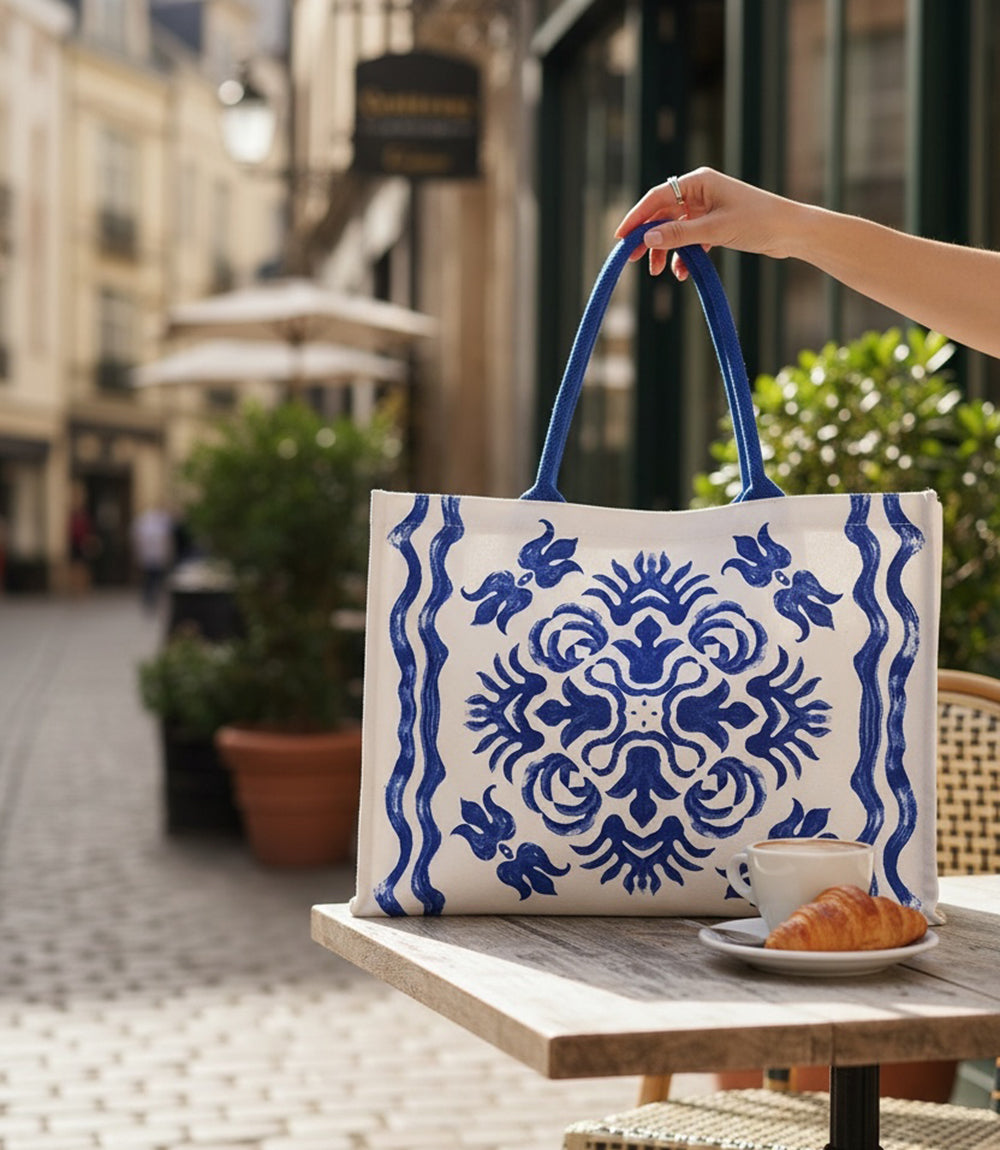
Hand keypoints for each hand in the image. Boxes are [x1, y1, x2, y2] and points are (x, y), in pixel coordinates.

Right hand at [614, 167, 798, 278]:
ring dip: (666, 250)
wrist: (791, 231)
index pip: (657, 198)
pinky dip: (685, 255)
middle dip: (649, 238)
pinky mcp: (716, 224)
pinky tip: (684, 272)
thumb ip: (679, 235)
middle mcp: (701, 191)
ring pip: (675, 230)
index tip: (621, 238)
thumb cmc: (758, 222)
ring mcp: (707, 208)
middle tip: (633, 259)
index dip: (637, 218)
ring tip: (659, 272)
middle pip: (663, 214)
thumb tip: (647, 239)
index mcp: (699, 181)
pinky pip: (691, 239)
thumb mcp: (714, 230)